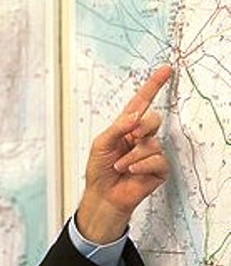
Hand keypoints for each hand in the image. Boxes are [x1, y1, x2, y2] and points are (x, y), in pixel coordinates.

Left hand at [76, 65, 172, 243]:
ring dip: (132, 155)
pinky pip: (158, 160)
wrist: (102, 195)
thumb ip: (117, 127)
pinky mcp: (158, 169)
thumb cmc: (99, 170)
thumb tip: (135, 116)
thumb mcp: (101, 144)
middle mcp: (141, 137)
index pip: (142, 103)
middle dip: (142, 127)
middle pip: (152, 120)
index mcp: (126, 127)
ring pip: (152, 143)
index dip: (153, 86)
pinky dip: (142, 165)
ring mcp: (151, 153)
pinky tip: (131, 171)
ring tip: (119, 165)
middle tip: (131, 137)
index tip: (165, 70)